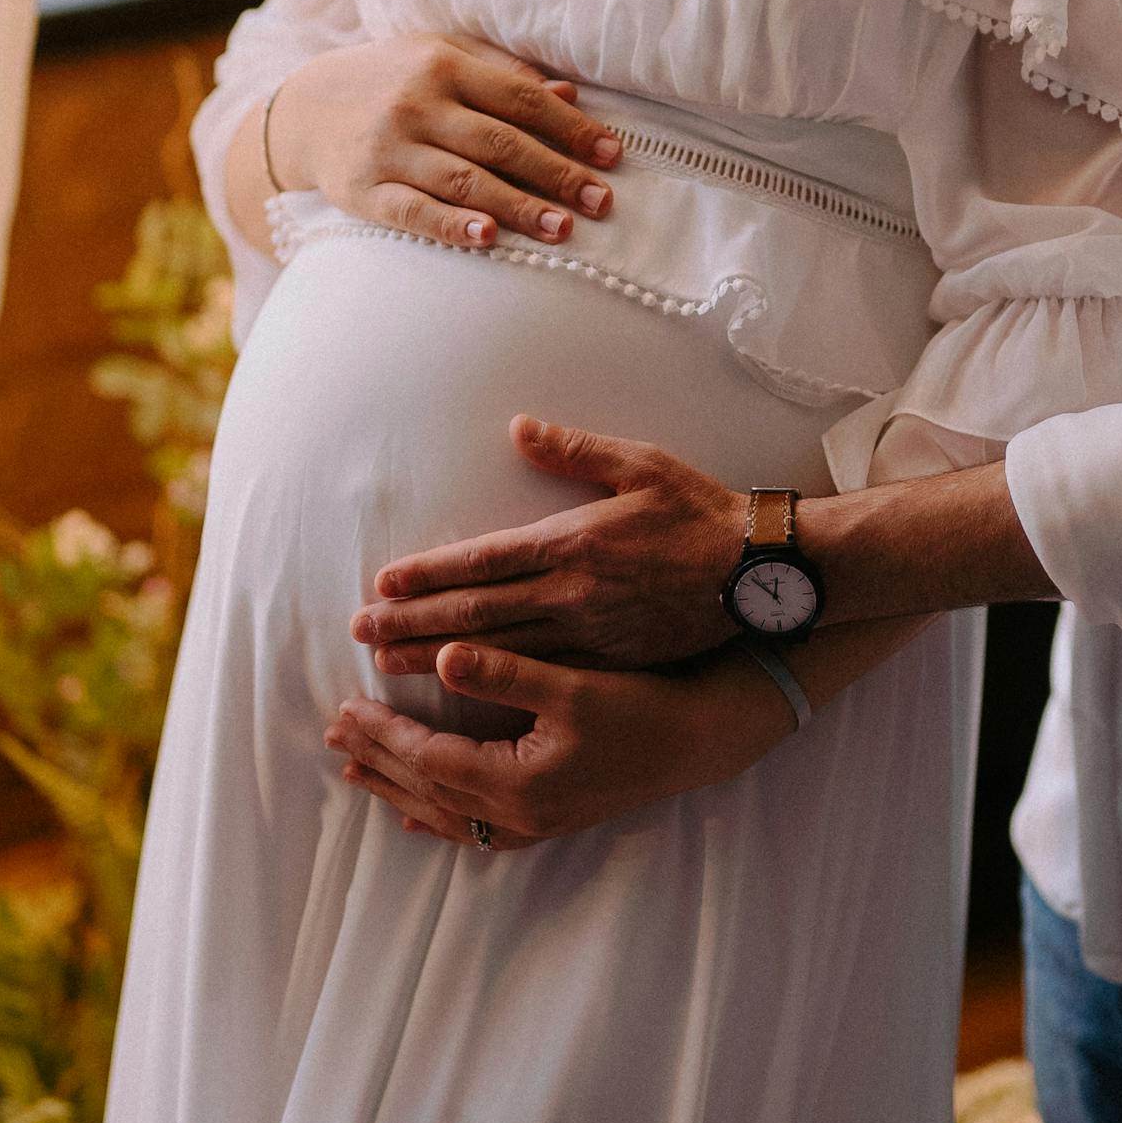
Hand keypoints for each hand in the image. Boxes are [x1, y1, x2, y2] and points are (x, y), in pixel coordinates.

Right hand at [266, 35, 621, 251]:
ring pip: (464, 181)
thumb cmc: (393, 80)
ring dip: (518, 207)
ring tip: (563, 229)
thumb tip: (569, 92)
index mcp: (443, 65)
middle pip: (500, 143)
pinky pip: (413, 211)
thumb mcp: (440, 55)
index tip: (611, 155)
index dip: (571, 128)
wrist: (304, 108)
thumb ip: (502, 72)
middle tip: (601, 202)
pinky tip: (489, 238)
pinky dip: (452, 225)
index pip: (521, 99)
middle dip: (556, 174)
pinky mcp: (363, 190)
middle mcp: (415, 104)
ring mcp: (388, 148)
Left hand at [326, 637, 792, 845]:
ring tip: (356, 772)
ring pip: (445, 814)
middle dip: (378, 760)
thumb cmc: (643, 707)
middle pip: (428, 791)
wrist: (701, 743)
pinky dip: (438, 818)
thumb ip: (506, 673)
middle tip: (333, 733)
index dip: (384, 734)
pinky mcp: (549, 821)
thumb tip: (442, 657)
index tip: (346, 705)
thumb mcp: (575, 684)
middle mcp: (519, 816)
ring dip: (398, 791)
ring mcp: (534, 826)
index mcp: (519, 782)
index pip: (429, 759)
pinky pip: (474, 828)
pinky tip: (418, 818)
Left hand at [352, 419, 749, 674]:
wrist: (760, 574)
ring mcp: (590, 634)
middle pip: (476, 613)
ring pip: (497, 651)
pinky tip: (461, 693)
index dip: (429, 573)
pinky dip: (491, 684)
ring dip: (436, 658)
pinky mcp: (610, 662)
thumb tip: (519, 429)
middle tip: (360, 633)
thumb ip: (575, 450)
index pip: (483, 561)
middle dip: (412, 622)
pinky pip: (538, 676)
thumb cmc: (701, 512)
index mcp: (574, 542)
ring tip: (387, 666)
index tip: (383, 584)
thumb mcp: (642, 464)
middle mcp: (572, 593)